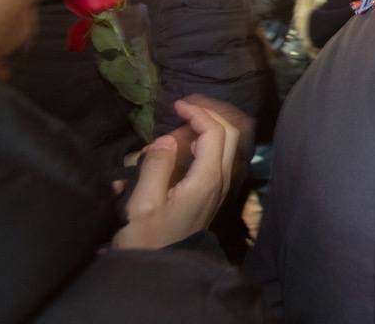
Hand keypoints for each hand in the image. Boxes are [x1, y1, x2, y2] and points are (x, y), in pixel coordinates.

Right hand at [112, 99, 239, 250]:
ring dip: (207, 128)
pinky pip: (217, 157)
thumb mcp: (144, 205)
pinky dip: (204, 143)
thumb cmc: (148, 239)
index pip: (215, 132)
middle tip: (185, 106)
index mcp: (208, 178)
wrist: (163, 269)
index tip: (177, 104)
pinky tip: (181, 147)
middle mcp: (221, 179)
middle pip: (230, 133)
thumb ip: (156, 167)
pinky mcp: (212, 192)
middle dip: (211, 113)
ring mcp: (220, 186)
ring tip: (177, 129)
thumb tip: (167, 140)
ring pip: (226, 144)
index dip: (199, 113)